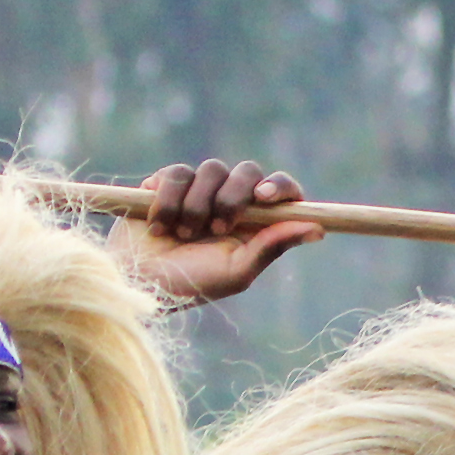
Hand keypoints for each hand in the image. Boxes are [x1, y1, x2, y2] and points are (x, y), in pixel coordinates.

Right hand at [116, 158, 320, 305]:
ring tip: (180, 235)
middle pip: (247, 171)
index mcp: (254, 223)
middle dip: (232, 196)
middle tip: (215, 228)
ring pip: (210, 169)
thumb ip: (273, 246)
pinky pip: (177, 173)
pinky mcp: (167, 182)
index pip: (281, 191)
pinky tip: (156, 225)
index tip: (264, 197)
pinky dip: (167, 201)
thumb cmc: (190, 284)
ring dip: (195, 205)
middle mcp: (230, 202)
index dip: (279, 187)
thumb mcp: (236, 272)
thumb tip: (317, 228)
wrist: (137, 281)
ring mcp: (199, 189)